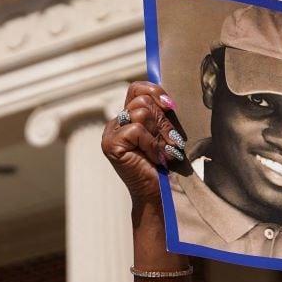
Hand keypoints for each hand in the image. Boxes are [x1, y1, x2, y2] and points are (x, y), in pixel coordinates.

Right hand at [101, 82, 186, 206]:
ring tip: (162, 152)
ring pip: (140, 112)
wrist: (157, 192)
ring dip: (158, 134)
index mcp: (128, 118)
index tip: (170, 106)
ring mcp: (111, 133)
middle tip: (169, 143)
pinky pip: (136, 129)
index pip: (137, 89)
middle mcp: (116, 123)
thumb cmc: (164, 164)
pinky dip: (151, 144)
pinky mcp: (111, 143)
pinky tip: (154, 158)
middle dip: (163, 121)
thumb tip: (167, 101)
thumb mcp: (164, 132)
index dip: (155, 92)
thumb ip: (162, 114)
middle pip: (142, 100)